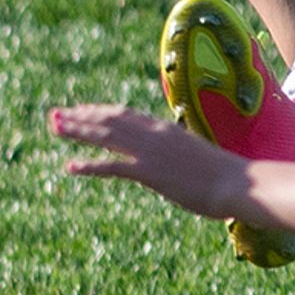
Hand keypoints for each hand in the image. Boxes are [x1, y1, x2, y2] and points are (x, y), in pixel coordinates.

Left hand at [46, 103, 265, 224]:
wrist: (239, 183)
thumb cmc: (224, 175)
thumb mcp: (195, 156)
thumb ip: (177, 153)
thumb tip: (172, 160)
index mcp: (164, 129)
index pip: (124, 114)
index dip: (99, 111)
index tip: (80, 110)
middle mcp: (154, 135)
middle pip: (108, 120)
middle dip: (80, 117)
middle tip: (55, 115)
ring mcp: (150, 152)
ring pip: (105, 136)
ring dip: (77, 131)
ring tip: (55, 128)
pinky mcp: (150, 172)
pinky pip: (112, 167)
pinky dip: (89, 165)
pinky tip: (71, 167)